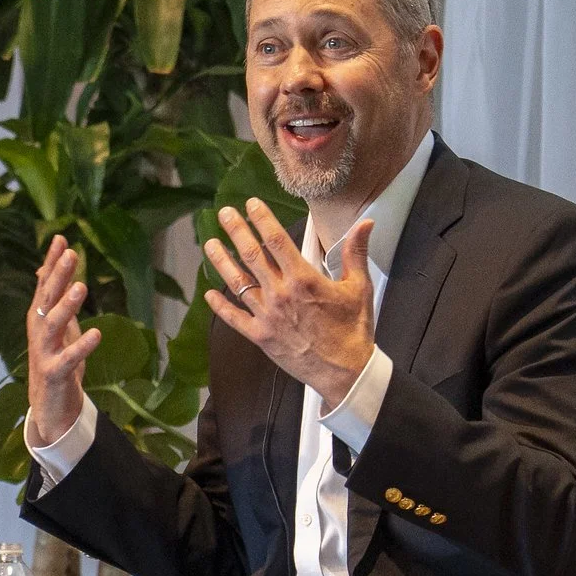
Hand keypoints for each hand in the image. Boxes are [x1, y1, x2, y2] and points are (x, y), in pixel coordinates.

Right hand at [26, 235, 100, 447]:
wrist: (49, 406)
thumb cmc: (55, 361)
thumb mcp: (56, 326)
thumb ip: (53, 298)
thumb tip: (49, 268)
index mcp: (40, 318)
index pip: (45, 284)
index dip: (52, 262)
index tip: (61, 238)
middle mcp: (38, 331)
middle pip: (47, 299)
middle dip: (58, 276)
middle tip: (71, 253)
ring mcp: (44, 352)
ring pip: (53, 325)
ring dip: (66, 305)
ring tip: (81, 286)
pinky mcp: (54, 373)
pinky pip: (68, 358)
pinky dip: (81, 346)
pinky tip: (96, 333)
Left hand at [203, 200, 375, 409]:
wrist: (345, 372)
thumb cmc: (353, 330)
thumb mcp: (359, 287)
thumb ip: (355, 253)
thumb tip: (366, 223)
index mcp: (304, 279)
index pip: (276, 241)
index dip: (262, 219)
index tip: (250, 204)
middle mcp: (281, 294)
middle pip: (252, 256)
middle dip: (236, 231)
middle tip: (224, 213)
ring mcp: (267, 316)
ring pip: (238, 282)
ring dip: (222, 261)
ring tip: (210, 243)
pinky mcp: (260, 336)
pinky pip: (234, 318)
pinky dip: (220, 306)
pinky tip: (209, 293)